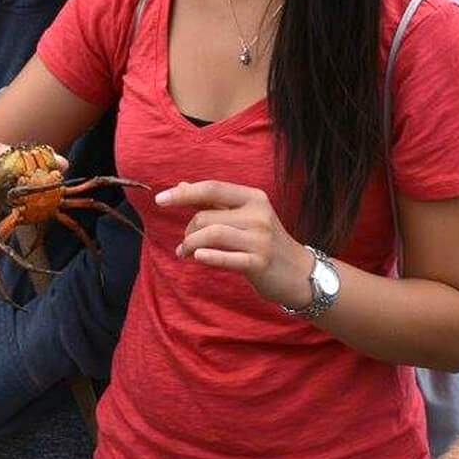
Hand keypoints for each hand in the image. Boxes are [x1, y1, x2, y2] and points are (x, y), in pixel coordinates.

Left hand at [156, 181, 314, 308]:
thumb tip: (181, 186)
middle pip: (207, 216)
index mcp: (253, 197)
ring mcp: (260, 239)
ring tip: (184, 253)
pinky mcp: (260, 262)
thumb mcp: (244, 216)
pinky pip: (227, 257)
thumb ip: (213, 203)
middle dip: (188, 230)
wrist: (299, 271)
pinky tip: (196, 257)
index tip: (159, 200)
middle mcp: (258, 214)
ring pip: (212, 234)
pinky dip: (208, 256)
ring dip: (190, 244)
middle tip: (184, 244)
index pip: (212, 189)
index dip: (183, 193)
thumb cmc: (264, 241)